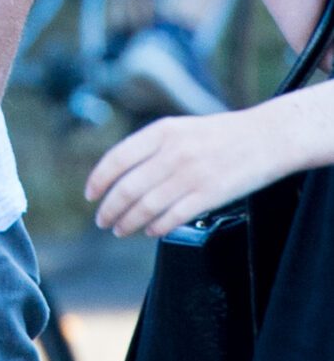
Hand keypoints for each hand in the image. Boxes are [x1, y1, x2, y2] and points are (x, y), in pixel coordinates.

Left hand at [87, 104, 297, 237]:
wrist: (268, 137)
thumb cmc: (223, 134)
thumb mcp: (182, 129)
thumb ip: (152, 148)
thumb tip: (119, 177)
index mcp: (163, 132)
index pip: (117, 159)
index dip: (98, 181)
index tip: (90, 196)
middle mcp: (173, 152)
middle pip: (126, 189)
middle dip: (109, 210)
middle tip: (102, 221)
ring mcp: (191, 174)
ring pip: (145, 207)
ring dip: (127, 223)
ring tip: (120, 230)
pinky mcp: (208, 195)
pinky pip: (171, 218)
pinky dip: (155, 228)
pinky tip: (150, 231)